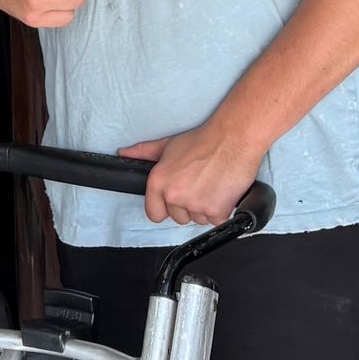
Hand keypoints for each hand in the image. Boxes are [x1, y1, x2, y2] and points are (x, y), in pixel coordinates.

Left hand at [119, 118, 266, 228]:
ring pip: (198, 219)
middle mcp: (174, 196)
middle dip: (189, 206)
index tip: (175, 198)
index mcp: (159, 183)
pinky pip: (216, 221)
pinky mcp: (216, 212)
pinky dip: (221, 210)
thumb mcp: (168, 144)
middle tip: (199, 184)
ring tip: (211, 184)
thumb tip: (125, 154)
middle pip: (179, 218)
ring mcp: (195, 206)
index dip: (165, 207)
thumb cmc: (203, 140)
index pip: (154, 214)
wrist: (233, 138)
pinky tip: (222, 191)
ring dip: (205, 207)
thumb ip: (144, 152)